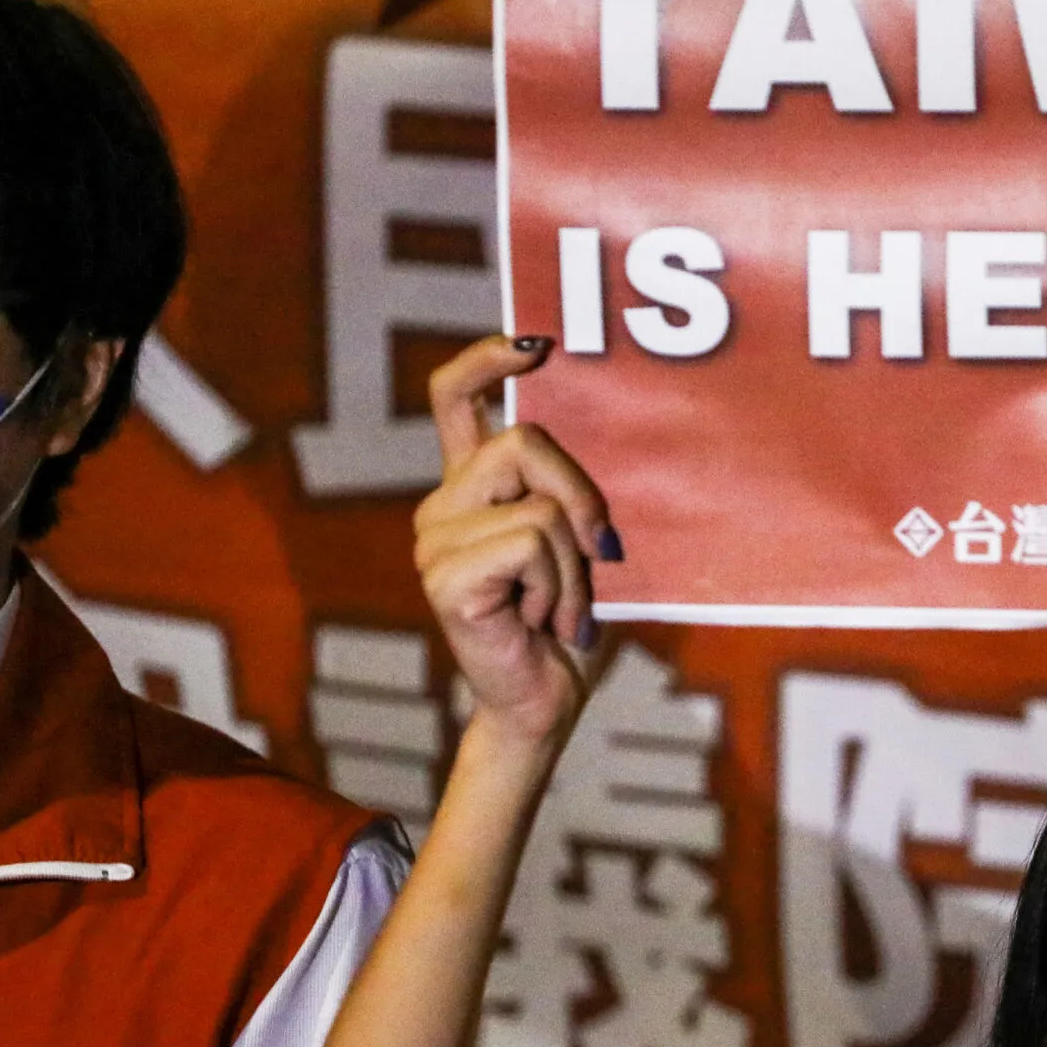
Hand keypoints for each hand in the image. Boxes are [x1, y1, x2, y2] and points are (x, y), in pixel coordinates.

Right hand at [413, 336, 614, 744]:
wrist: (544, 702)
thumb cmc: (569, 627)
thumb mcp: (580, 546)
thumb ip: (571, 495)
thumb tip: (611, 439)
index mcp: (471, 490)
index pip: (455, 399)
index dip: (487, 360)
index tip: (535, 345)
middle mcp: (443, 507)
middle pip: (524, 442)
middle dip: (581, 495)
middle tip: (597, 555)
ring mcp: (435, 541)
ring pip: (539, 505)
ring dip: (576, 564)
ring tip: (563, 608)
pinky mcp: (444, 577)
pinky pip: (531, 544)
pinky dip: (560, 587)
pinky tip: (546, 623)